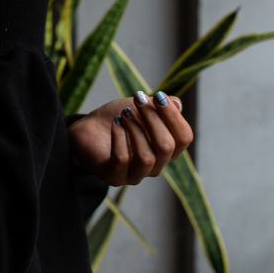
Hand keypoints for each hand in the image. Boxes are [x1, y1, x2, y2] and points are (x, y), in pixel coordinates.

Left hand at [66, 92, 193, 186]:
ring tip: (124, 113)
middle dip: (153, 119)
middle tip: (138, 98)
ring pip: (146, 158)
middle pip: (167, 147)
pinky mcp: (114, 177)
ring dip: (135, 129)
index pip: (184, 138)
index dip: (173, 116)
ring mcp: (135, 175)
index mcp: (167, 150)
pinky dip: (119, 137)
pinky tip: (115, 124)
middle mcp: (155, 166)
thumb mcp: (142, 106)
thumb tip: (177, 104)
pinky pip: (122, 160)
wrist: (89, 128)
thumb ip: (161, 106)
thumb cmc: (120, 118)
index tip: (159, 95)